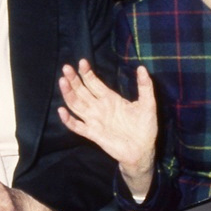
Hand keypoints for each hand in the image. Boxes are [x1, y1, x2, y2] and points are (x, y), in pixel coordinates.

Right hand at [58, 60, 157, 196]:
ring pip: (76, 105)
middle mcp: (99, 108)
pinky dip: (68, 119)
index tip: (82, 62)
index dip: (87, 73)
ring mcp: (94, 120)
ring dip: (68, 94)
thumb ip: (145, 86)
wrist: (143, 149)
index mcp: (110, 99)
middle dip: (74, 80)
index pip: (95, 83)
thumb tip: (142, 68)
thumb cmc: (145, 126)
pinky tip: (62, 110)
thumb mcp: (148, 103)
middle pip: (82, 91)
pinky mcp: (93, 134)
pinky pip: (77, 126)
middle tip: (66, 68)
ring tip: (63, 81)